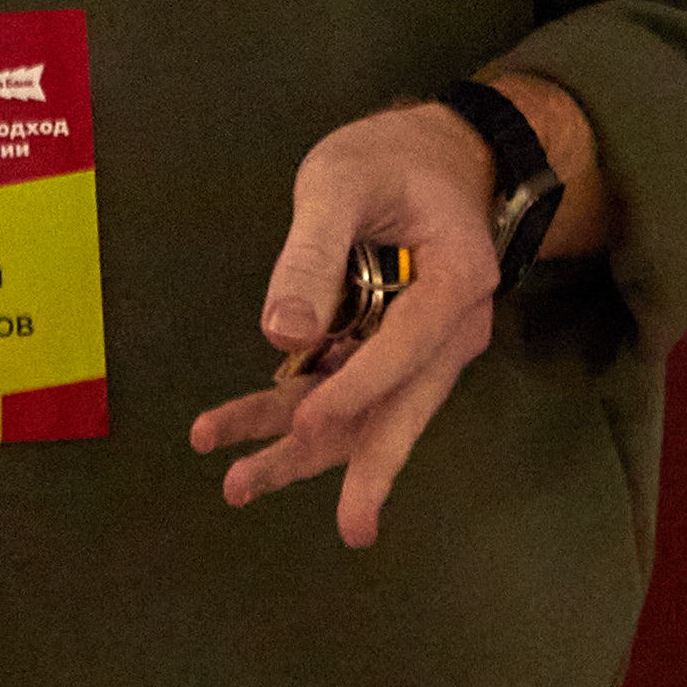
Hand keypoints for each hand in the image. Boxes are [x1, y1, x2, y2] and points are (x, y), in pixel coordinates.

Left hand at [182, 99, 510, 547]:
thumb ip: (313, 250)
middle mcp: (447, 332)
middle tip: (353, 530)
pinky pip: (339, 393)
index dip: (358, 388)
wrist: (439, 156)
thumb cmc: (395, 159)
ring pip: (362, 413)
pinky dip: (287, 415)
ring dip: (301, 450)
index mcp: (457, 283)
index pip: (408, 348)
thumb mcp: (343, 180)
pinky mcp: (383, 353)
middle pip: (402, 408)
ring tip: (235, 485)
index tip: (310, 419)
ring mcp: (417, 351)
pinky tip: (229, 432)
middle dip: (366, 467)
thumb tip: (282, 335)